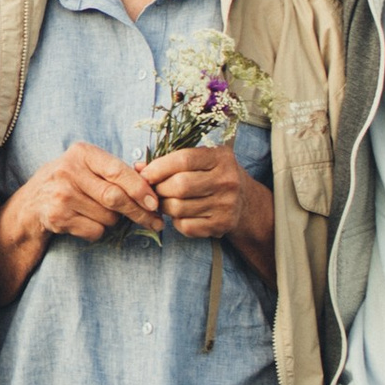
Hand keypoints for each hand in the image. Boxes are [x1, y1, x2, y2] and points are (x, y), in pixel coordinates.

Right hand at [0, 139, 161, 301]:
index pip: (118, 170)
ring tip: (98, 214)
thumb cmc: (67, 184)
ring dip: (113, 222)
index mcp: (81, 152)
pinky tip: (83, 222)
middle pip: (115, 196)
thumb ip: (115, 172)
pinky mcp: (57, 217)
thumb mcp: (86, 169)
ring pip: (108, 217)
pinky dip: (97, 231)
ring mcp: (60, 194)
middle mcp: (68, 170)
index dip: (141, 188)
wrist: (28, 207)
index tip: (156, 203)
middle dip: (139, 212)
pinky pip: (95, 231)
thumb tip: (153, 183)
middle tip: (155, 222)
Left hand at [147, 144, 275, 280]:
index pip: (184, 159)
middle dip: (159, 189)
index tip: (145, 174)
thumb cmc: (215, 175)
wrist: (246, 202)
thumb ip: (171, 160)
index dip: (159, 167)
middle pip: (179, 186)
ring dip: (164, 206)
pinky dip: (176, 221)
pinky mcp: (221, 225)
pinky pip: (185, 226)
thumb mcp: (202, 160)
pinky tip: (179, 214)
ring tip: (164, 201)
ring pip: (179, 208)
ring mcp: (226, 205)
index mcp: (221, 158)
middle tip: (153, 190)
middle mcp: (227, 180)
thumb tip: (137, 168)